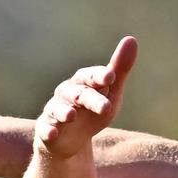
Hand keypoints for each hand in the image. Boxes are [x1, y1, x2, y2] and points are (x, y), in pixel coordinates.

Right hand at [37, 36, 138, 158]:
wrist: (72, 138)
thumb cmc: (93, 109)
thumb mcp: (110, 91)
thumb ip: (120, 69)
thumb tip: (132, 39)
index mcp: (83, 83)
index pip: (90, 76)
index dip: (99, 76)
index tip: (110, 77)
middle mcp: (66, 93)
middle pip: (78, 94)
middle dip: (91, 99)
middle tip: (106, 107)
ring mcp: (55, 111)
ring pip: (58, 109)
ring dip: (64, 112)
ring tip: (72, 116)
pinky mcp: (46, 129)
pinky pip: (45, 129)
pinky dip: (48, 131)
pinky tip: (52, 134)